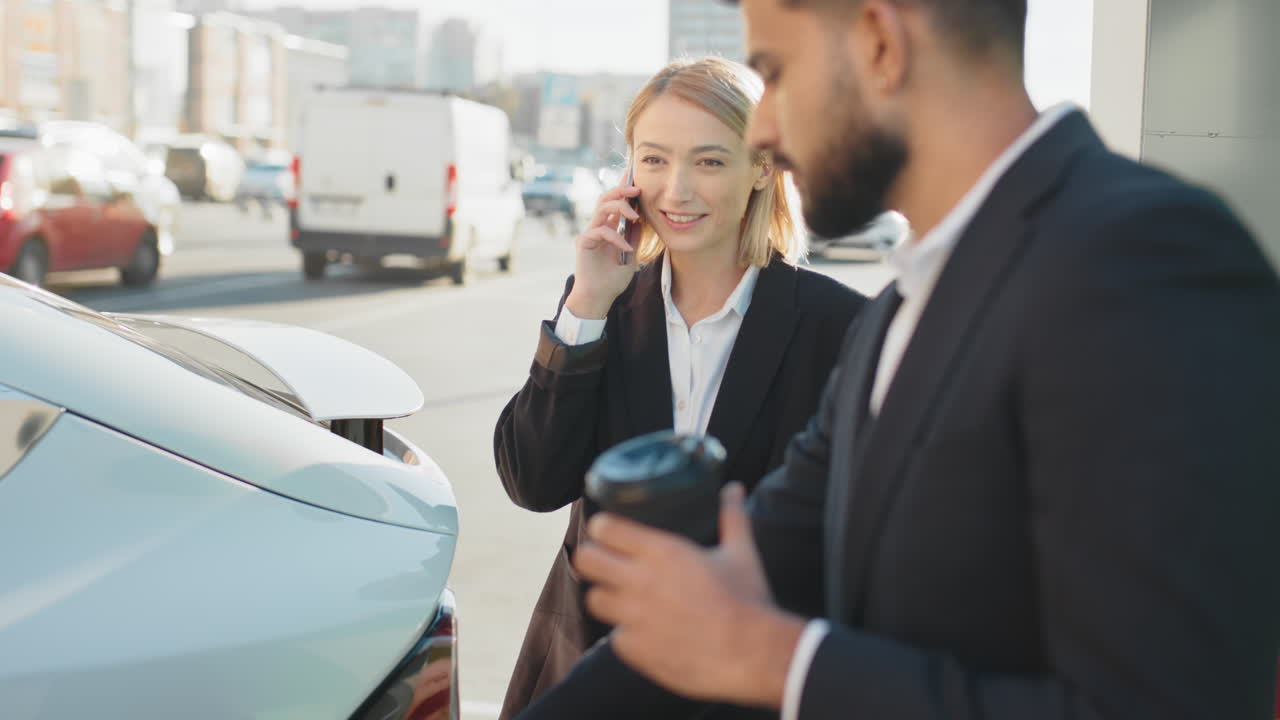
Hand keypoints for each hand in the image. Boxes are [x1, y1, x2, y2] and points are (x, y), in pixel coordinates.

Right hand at [563, 181, 642, 318]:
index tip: (637, 181)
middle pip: (605, 198)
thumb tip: (642, 220)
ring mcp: (589, 233)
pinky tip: (625, 247)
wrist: (599, 297)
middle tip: (637, 189)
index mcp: (607, 228)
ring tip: (634, 216)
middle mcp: (597, 227)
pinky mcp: (583, 243)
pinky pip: (600, 231)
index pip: (614, 203)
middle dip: (621, 190)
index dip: (623, 190)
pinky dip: (615, 237)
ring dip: (619, 207)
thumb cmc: (612, 279)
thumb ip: (634, 238)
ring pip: (601, 208)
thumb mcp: (630, 256)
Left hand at [574, 483, 805, 707]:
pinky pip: (615, 638)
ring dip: (606, 597)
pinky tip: (645, 631)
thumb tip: (733, 488)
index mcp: (663, 552)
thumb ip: (732, 516)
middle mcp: (641, 582)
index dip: (602, 527)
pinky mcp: (637, 649)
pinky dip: (627, 634)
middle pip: (586, 560)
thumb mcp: (740, 551)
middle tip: (605, 562)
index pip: (605, 528)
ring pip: (593, 600)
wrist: (752, 655)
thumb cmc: (748, 600)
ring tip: (622, 598)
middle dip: (592, 558)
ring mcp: (635, 618)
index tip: (607, 531)